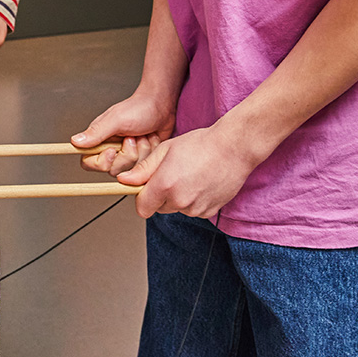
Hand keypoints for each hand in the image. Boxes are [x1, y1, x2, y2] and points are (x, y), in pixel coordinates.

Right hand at [71, 90, 175, 175]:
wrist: (161, 105)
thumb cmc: (138, 107)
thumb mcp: (116, 119)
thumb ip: (96, 132)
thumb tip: (74, 141)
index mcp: (99, 139)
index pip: (89, 163)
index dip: (102, 162)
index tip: (113, 150)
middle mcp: (111, 149)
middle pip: (114, 170)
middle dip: (128, 154)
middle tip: (133, 137)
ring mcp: (127, 154)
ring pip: (132, 170)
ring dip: (142, 151)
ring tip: (143, 135)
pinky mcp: (141, 157)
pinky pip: (146, 167)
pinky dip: (151, 152)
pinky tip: (151, 139)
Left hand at [120, 125, 254, 220]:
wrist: (233, 148)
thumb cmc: (200, 144)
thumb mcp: (165, 149)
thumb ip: (143, 169)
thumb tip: (124, 180)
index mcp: (165, 185)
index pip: (142, 207)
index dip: (141, 197)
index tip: (144, 187)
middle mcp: (180, 201)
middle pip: (158, 208)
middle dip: (159, 194)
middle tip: (170, 172)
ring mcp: (196, 209)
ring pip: (176, 208)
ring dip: (176, 196)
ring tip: (188, 174)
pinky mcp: (209, 212)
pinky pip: (192, 210)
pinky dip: (192, 199)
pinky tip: (199, 181)